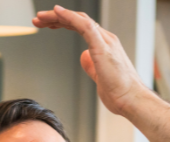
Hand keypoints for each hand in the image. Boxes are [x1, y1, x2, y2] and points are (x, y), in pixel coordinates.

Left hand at [33, 5, 154, 117]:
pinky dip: (70, 17)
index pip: (81, 26)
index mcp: (104, 44)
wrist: (132, 100)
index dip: (63, 22)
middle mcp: (105, 39)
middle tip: (38, 20)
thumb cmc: (120, 92)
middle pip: (77, 20)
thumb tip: (84, 57)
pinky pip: (84, 26)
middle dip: (56, 18)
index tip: (48, 25)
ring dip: (58, 16)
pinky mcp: (102, 47)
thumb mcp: (99, 77)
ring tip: (40, 18)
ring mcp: (105, 41)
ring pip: (79, 19)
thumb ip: (92, 65)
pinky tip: (57, 12)